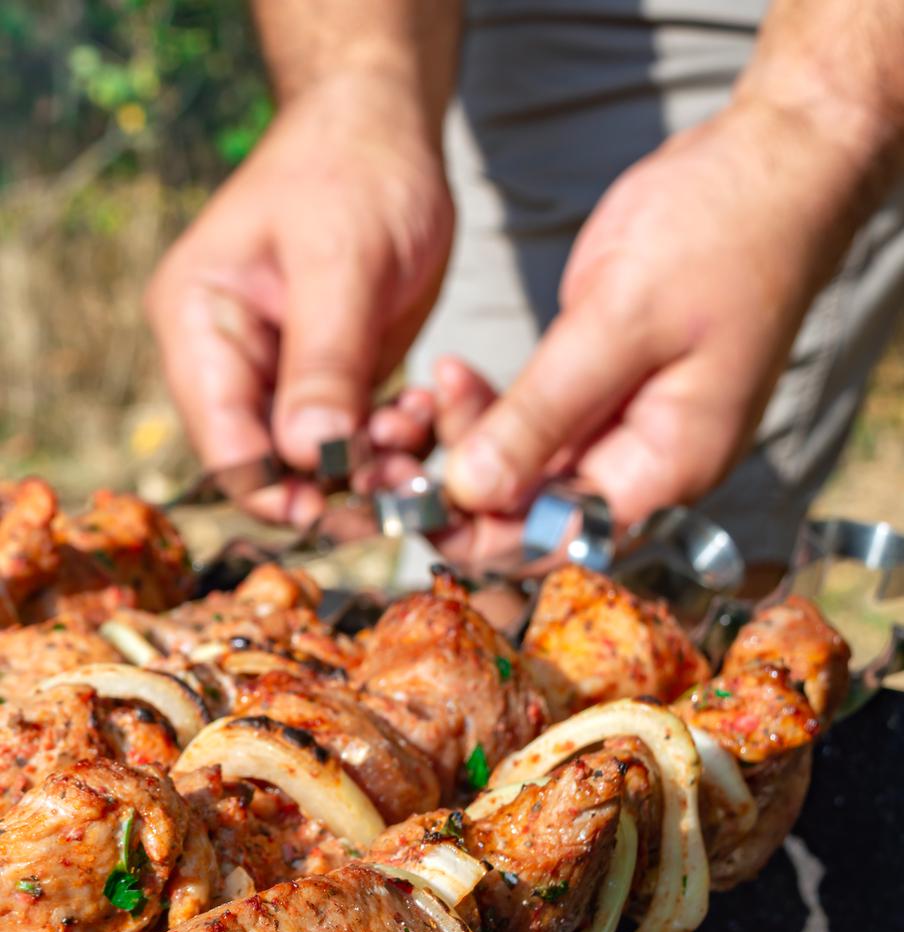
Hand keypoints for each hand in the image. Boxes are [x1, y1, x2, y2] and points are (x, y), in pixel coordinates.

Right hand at [146, 71, 451, 524]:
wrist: (385, 129)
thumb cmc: (351, 169)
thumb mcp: (341, 261)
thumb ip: (325, 360)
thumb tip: (309, 457)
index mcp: (201, 324)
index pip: (223, 441)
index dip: (275, 491)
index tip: (338, 513)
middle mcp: (232, 359)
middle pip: (270, 463)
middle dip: (337, 483)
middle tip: (405, 483)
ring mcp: (281, 370)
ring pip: (318, 459)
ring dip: (373, 465)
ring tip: (422, 435)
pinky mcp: (329, 375)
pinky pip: (354, 436)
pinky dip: (390, 440)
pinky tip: (425, 415)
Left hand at [440, 99, 864, 533]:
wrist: (772, 164)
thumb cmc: (719, 233)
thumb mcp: (618, 321)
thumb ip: (543, 414)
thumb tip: (470, 493)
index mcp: (668, 465)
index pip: (562, 539)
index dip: (483, 535)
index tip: (415, 503)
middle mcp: (649, 462)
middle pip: (540, 509)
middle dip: (470, 479)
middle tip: (414, 424)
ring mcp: (630, 428)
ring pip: (531, 466)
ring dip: (475, 436)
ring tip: (439, 380)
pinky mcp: (609, 391)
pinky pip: (540, 423)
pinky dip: (496, 406)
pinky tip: (456, 376)